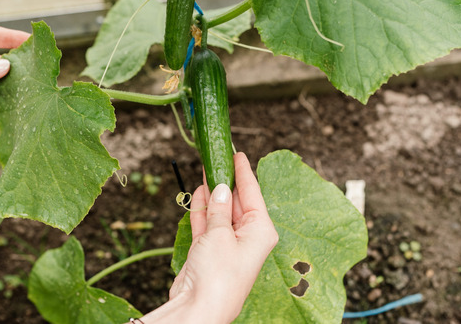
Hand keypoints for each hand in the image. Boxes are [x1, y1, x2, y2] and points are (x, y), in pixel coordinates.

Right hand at [141, 152, 278, 322]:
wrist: (199, 307)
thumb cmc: (218, 275)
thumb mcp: (220, 234)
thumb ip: (220, 207)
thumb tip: (222, 187)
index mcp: (261, 231)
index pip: (253, 193)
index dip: (244, 172)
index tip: (237, 153)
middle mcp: (248, 237)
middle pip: (237, 201)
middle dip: (227, 180)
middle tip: (217, 157)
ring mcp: (228, 245)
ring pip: (221, 211)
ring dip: (214, 192)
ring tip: (207, 169)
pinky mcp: (210, 252)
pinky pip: (209, 223)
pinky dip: (204, 209)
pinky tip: (200, 192)